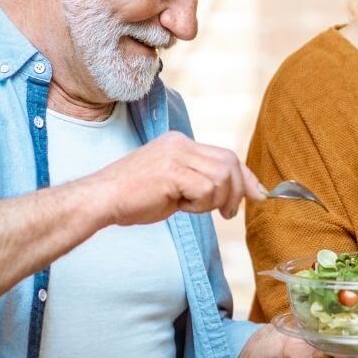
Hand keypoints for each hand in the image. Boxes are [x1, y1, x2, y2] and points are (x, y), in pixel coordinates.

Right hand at [80, 131, 264, 224]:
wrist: (100, 200)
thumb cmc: (133, 199)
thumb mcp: (174, 186)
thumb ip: (202, 184)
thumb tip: (238, 195)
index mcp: (180, 143)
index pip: (226, 155)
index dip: (245, 177)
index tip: (258, 194)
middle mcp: (180, 143)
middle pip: (230, 162)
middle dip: (237, 191)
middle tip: (228, 214)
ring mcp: (176, 155)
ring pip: (221, 177)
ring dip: (214, 200)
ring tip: (191, 208)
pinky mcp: (172, 171)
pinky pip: (206, 189)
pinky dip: (199, 204)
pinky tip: (179, 207)